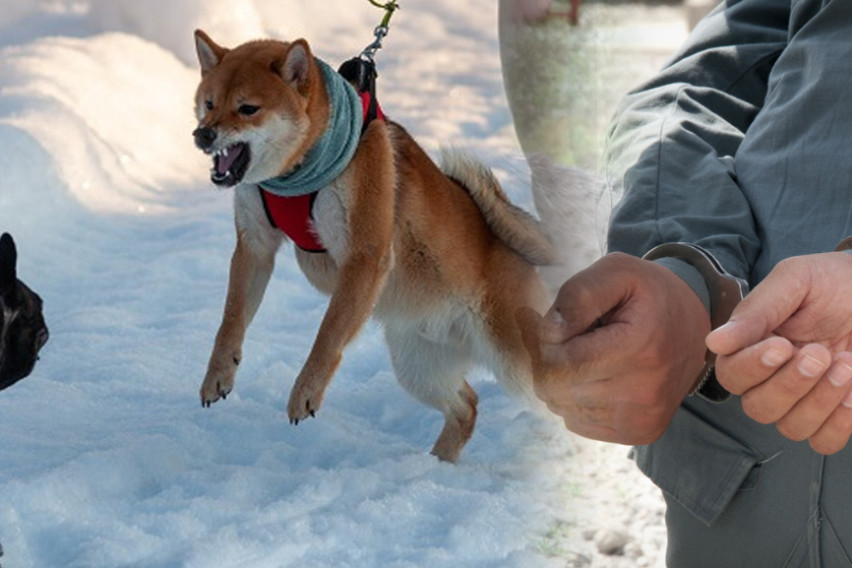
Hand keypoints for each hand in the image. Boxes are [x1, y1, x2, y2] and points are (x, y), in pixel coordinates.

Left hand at [518, 253, 709, 443]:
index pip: (561, 362)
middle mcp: (645, 392)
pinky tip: (594, 376)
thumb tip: (550, 332)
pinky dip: (574, 400)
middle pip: (557, 389)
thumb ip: (578, 294)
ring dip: (561, 381)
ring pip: (563, 408)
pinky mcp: (640, 432)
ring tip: (585, 355)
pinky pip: (578, 422)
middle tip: (568, 340)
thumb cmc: (648, 293)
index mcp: (641, 349)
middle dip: (550, 361)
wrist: (692, 323)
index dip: (547, 340)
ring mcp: (643, 418)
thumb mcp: (617, 271)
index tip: (563, 323)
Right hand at [706, 253, 851, 453]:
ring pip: (790, 427)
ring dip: (819, 402)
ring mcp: (803, 400)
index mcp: (752, 346)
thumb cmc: (832, 282)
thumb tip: (714, 342)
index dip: (752, 367)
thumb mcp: (794, 281)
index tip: (783, 345)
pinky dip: (838, 424)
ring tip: (846, 364)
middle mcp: (771, 379)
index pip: (731, 374)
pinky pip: (823, 442)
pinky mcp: (834, 414)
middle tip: (820, 353)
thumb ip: (755, 311)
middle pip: (757, 408)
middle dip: (790, 385)